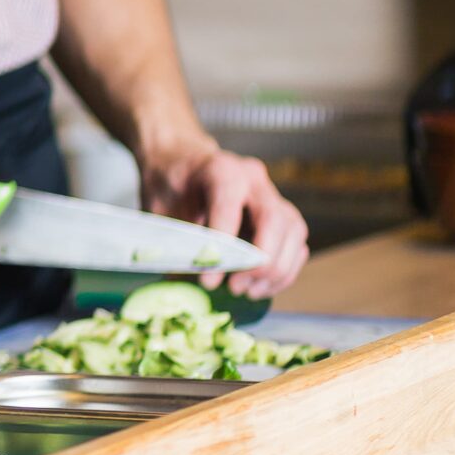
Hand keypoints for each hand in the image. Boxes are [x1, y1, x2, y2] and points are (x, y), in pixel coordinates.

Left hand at [139, 142, 309, 299]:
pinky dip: (284, 270)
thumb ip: (173, 238)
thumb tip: (181, 282)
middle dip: (259, 261)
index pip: (229, 206)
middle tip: (235, 287)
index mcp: (220, 169)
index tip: (208, 280)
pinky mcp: (282, 215)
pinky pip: (296, 243)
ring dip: (276, 269)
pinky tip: (260, 287)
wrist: (181, 163)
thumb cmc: (169, 183)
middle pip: (274, 219)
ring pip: (293, 232)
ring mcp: (272, 195)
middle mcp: (253, 179)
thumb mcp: (159, 205)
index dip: (222, 246)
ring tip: (247, 291)